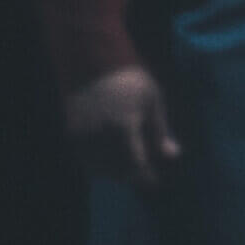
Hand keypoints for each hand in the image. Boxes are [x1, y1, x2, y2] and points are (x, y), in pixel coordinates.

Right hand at [64, 65, 180, 185]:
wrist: (91, 61)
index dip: (146, 177)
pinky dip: (99, 166)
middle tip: (146, 176)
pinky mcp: (72, 134)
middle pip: (116, 171)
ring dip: (115, 174)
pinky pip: (86, 161)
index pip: (135, 165)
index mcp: (123, 128)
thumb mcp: (153, 101)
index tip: (156, 182)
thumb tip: (172, 155)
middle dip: (132, 176)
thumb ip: (160, 131)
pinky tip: (112, 161)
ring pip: (99, 170)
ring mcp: (83, 137)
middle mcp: (100, 136)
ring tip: (130, 168)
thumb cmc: (130, 79)